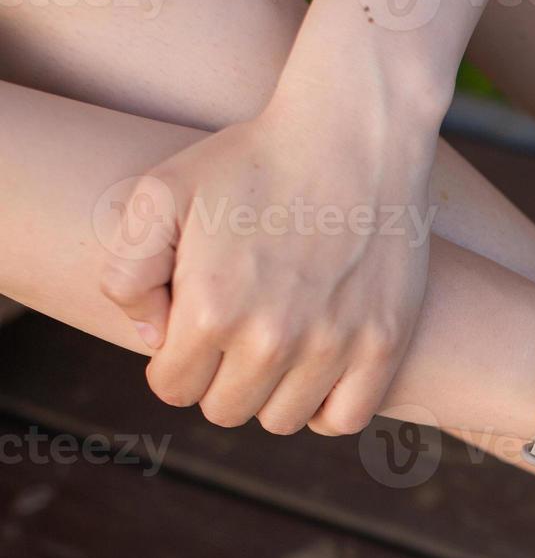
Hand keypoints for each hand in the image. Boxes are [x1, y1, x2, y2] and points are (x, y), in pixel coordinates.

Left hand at [100, 99, 433, 435]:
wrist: (354, 137)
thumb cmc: (254, 161)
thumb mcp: (160, 193)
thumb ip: (127, 271)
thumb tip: (154, 338)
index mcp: (212, 308)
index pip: (173, 387)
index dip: (175, 362)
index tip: (192, 332)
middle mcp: (273, 338)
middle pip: (226, 410)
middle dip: (218, 380)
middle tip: (234, 336)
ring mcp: (333, 345)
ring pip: (283, 420)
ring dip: (271, 393)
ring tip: (275, 349)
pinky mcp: (383, 344)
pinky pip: (346, 419)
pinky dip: (327, 408)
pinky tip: (317, 371)